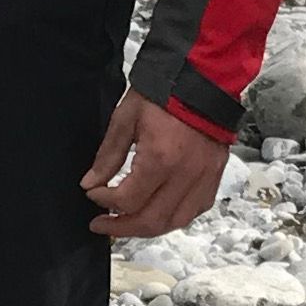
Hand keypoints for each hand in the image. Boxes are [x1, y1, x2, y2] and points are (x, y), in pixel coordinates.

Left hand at [83, 90, 227, 240]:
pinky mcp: (215, 175)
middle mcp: (186, 175)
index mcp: (161, 159)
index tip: (92, 194)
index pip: (127, 200)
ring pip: (175, 222)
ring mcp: (204, 178)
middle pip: (151, 221)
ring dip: (147, 228)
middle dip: (121, 228)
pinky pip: (195, 210)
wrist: (203, 77)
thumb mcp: (126, 118)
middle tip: (102, 225)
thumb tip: (91, 183)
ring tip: (126, 223)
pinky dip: (174, 217)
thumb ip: (108, 155)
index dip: (104, 202)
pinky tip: (157, 211)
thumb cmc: (164, 92)